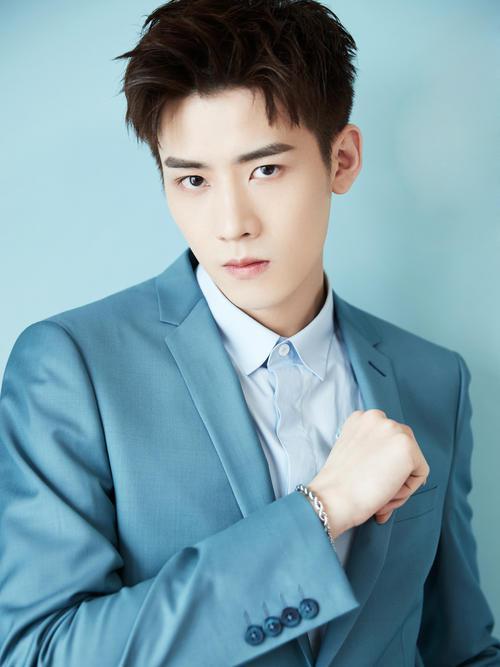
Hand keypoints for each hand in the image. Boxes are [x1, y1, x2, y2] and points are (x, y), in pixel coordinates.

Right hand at [307, 409, 429, 536]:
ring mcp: (393, 430)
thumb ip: (371, 448)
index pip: (386, 439)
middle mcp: (377, 417)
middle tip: (379, 491)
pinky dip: (408, 489)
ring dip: (401, 481)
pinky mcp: (407, 448)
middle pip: (403, 446)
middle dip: (395, 471)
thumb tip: (389, 466)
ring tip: (382, 495)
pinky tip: (387, 494)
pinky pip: (420, 472)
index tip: (371, 480)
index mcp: (360, 417)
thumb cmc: (338, 484)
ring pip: (413, 459)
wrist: (333, 498)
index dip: (382, 464)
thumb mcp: (351, 451)